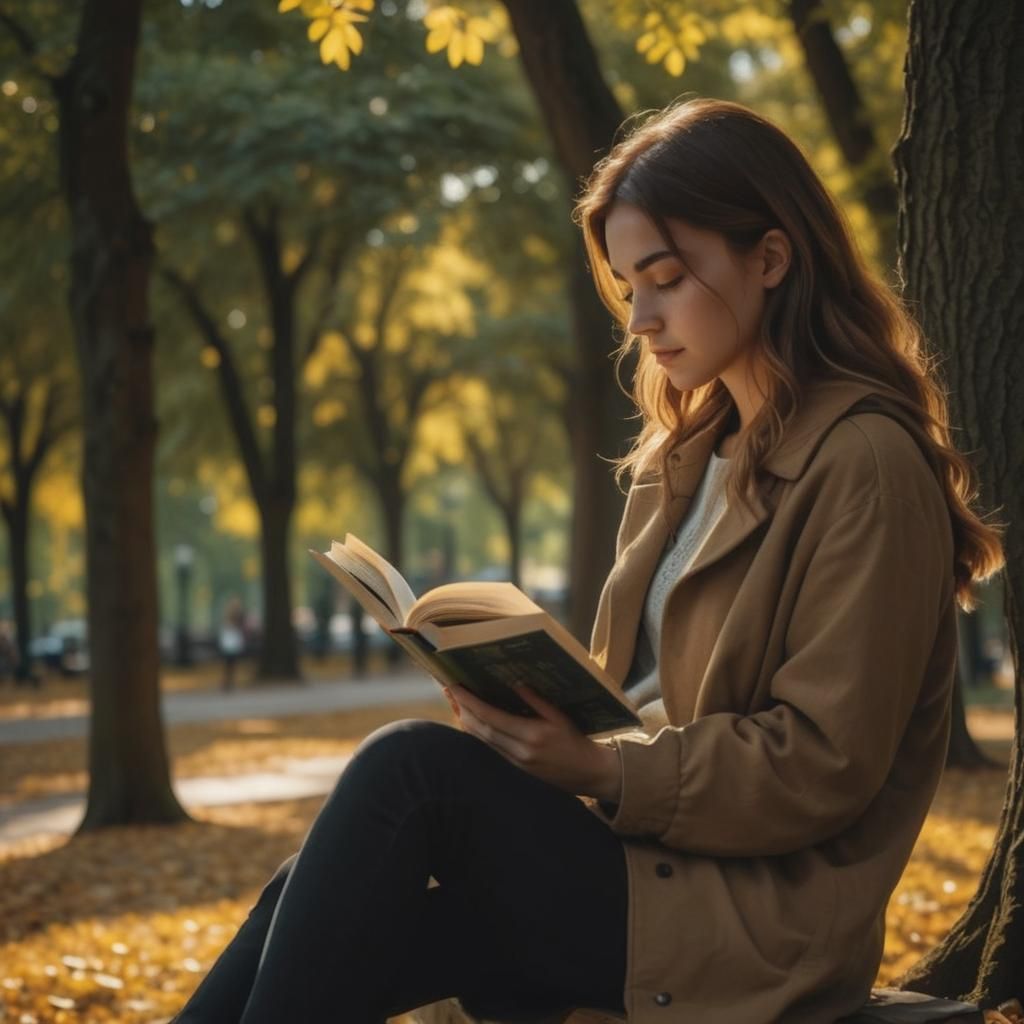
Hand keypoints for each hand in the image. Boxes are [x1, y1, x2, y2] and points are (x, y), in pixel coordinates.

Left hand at [443, 682, 621, 801]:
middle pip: (481, 730)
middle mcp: (519, 751)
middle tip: (449, 691)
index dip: (471, 702)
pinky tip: (470, 724)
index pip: (492, 717)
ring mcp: (515, 764)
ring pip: (481, 743)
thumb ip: (536, 700)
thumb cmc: (575, 741)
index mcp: (532, 734)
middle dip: (462, 710)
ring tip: (455, 704)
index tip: (455, 687)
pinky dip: (476, 736)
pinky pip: (488, 751)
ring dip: (465, 723)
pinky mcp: (514, 771)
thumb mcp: (560, 716)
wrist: (587, 773)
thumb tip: (516, 684)